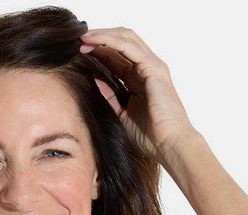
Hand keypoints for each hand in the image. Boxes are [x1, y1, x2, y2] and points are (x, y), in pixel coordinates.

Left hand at [79, 26, 199, 161]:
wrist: (169, 146)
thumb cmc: (150, 137)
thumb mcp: (122, 114)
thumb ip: (110, 96)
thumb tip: (94, 80)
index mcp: (141, 79)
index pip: (118, 56)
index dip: (99, 51)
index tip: (79, 53)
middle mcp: (147, 68)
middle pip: (122, 42)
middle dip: (100, 38)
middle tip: (78, 41)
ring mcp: (152, 66)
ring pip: (125, 39)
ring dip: (102, 36)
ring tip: (83, 38)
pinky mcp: (153, 68)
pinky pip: (128, 47)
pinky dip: (110, 41)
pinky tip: (94, 42)